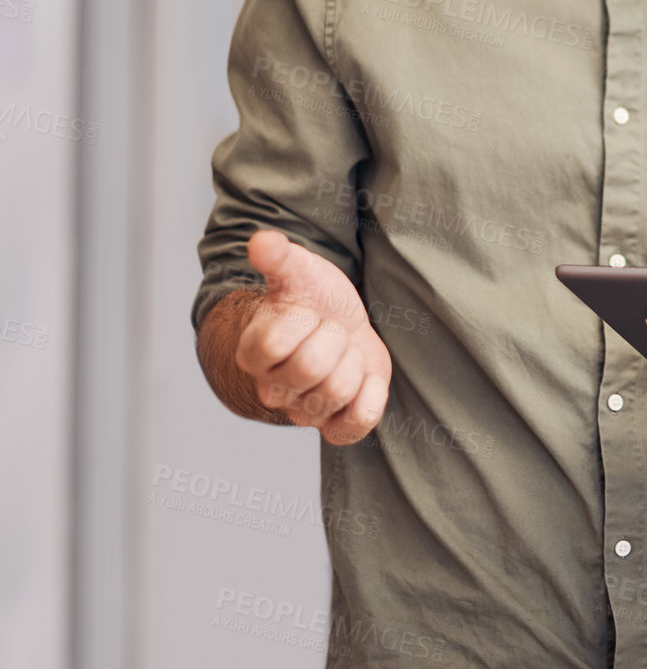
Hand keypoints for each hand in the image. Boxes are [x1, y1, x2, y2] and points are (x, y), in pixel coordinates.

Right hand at [234, 230, 391, 445]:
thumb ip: (278, 257)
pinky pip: (355, 426)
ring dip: (354, 363)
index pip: (274, 343)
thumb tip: (261, 240)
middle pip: (310, 368)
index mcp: (253, 352)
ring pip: (337, 392)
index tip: (309, 313)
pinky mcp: (335, 427)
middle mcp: (272, 389)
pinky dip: (370, 399)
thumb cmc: (316, 301)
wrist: (343, 327)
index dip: (303, 322)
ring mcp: (302, 412)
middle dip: (335, 339)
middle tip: (333, 332)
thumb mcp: (299, 272)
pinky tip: (367, 379)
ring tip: (346, 353)